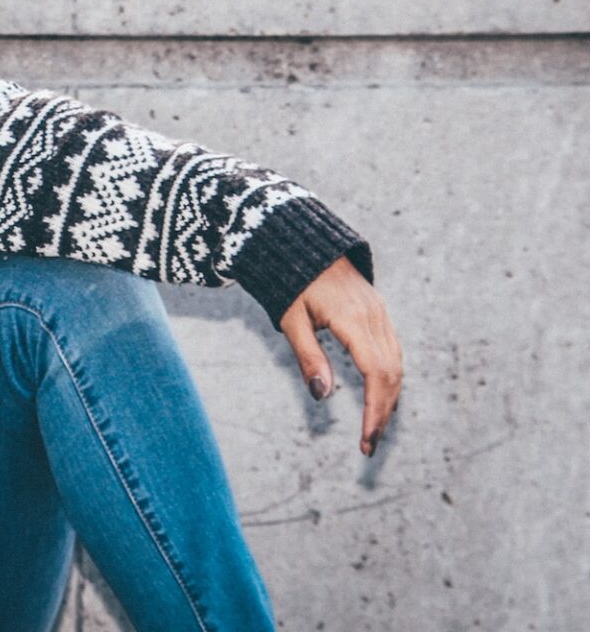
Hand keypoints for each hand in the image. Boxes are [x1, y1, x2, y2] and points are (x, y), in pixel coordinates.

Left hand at [279, 256, 402, 456]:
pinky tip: (379, 396)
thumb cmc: (290, 281)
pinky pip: (393, 351)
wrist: (303, 243)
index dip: (375, 411)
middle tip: (369, 444)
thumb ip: (308, 356)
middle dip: (383, 412)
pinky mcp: (378, 311)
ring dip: (389, 398)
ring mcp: (380, 312)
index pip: (376, 374)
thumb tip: (322, 396)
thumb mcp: (292, 319)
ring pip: (396, 364)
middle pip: (392, 374)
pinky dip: (389, 378)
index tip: (367, 440)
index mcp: (354, 319)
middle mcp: (374, 316)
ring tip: (374, 428)